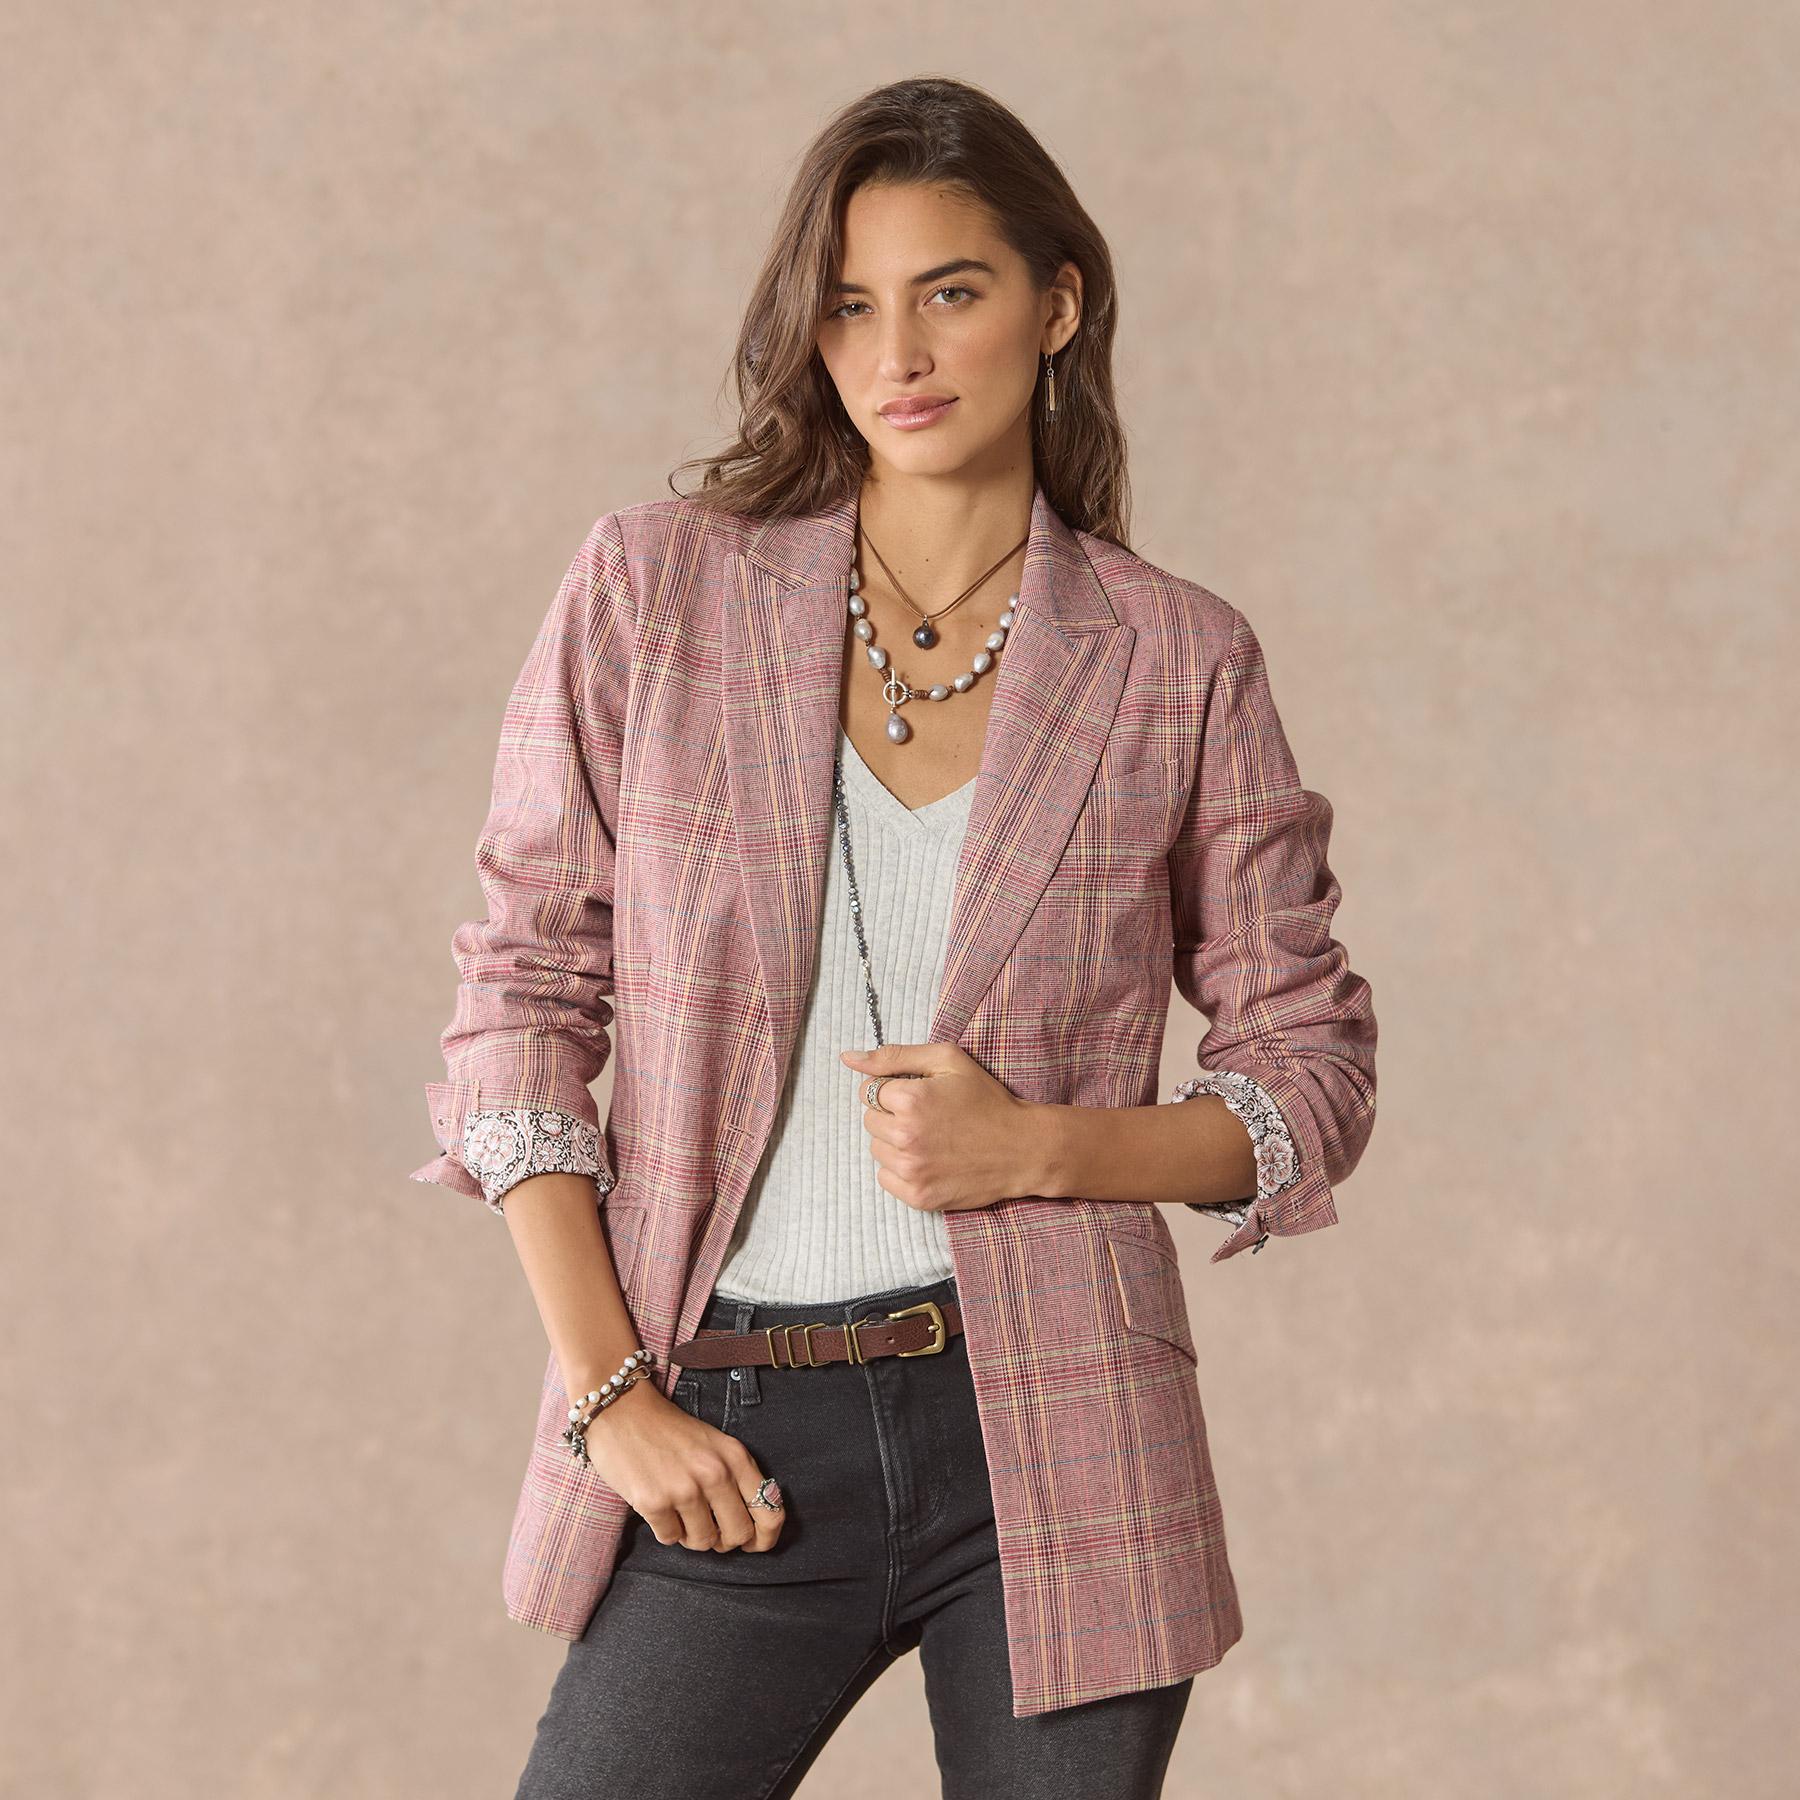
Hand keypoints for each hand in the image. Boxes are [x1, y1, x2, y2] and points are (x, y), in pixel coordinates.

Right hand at [580, 1378, 784, 1552]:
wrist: (621, 1410)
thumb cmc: (668, 1430)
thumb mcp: (714, 1444)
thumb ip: (736, 1477)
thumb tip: (752, 1526)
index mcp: (735, 1457)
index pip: (769, 1512)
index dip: (766, 1537)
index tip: (754, 1544)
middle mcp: (715, 1473)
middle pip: (739, 1535)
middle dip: (725, 1540)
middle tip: (710, 1529)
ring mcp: (684, 1490)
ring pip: (703, 1543)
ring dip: (692, 1535)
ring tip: (680, 1512)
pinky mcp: (654, 1503)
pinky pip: (670, 1539)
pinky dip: (666, 1530)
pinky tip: (659, 1507)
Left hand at [837, 1041, 1040, 1213]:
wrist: (1022, 1148)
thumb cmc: (987, 1099)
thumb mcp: (947, 1060)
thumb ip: (894, 1056)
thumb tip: (848, 1058)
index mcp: (910, 1100)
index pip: (868, 1091)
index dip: (893, 1089)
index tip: (920, 1095)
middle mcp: (905, 1137)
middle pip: (869, 1120)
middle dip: (892, 1115)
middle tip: (928, 1116)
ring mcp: (911, 1170)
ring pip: (876, 1149)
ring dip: (895, 1142)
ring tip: (931, 1138)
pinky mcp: (918, 1196)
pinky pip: (886, 1178)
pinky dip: (901, 1169)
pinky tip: (929, 1160)